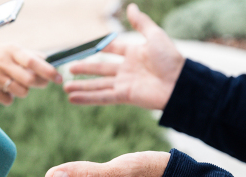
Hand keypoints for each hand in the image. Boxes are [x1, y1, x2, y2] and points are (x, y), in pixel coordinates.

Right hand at [0, 44, 61, 104]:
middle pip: (29, 81)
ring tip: (14, 83)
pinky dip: (9, 97)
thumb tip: (49, 61)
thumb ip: (31, 55)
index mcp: (11, 50)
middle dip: (40, 84)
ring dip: (23, 91)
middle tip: (40, 83)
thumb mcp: (11, 50)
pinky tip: (1, 89)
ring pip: (21, 92)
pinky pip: (8, 100)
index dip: (48, 71)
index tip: (59, 78)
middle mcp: (2, 62)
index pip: (32, 62)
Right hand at [63, 4, 184, 109]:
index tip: (84, 48)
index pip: (113, 50)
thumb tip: (131, 7)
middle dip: (84, 69)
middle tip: (68, 68)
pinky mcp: (124, 96)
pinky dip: (87, 98)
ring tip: (65, 88)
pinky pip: (102, 97)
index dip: (100, 49)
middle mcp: (127, 70)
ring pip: (98, 85)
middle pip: (101, 69)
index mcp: (134, 54)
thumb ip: (141, 23)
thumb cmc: (171, 59)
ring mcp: (125, 84)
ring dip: (81, 87)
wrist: (180, 83)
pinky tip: (72, 98)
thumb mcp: (155, 36)